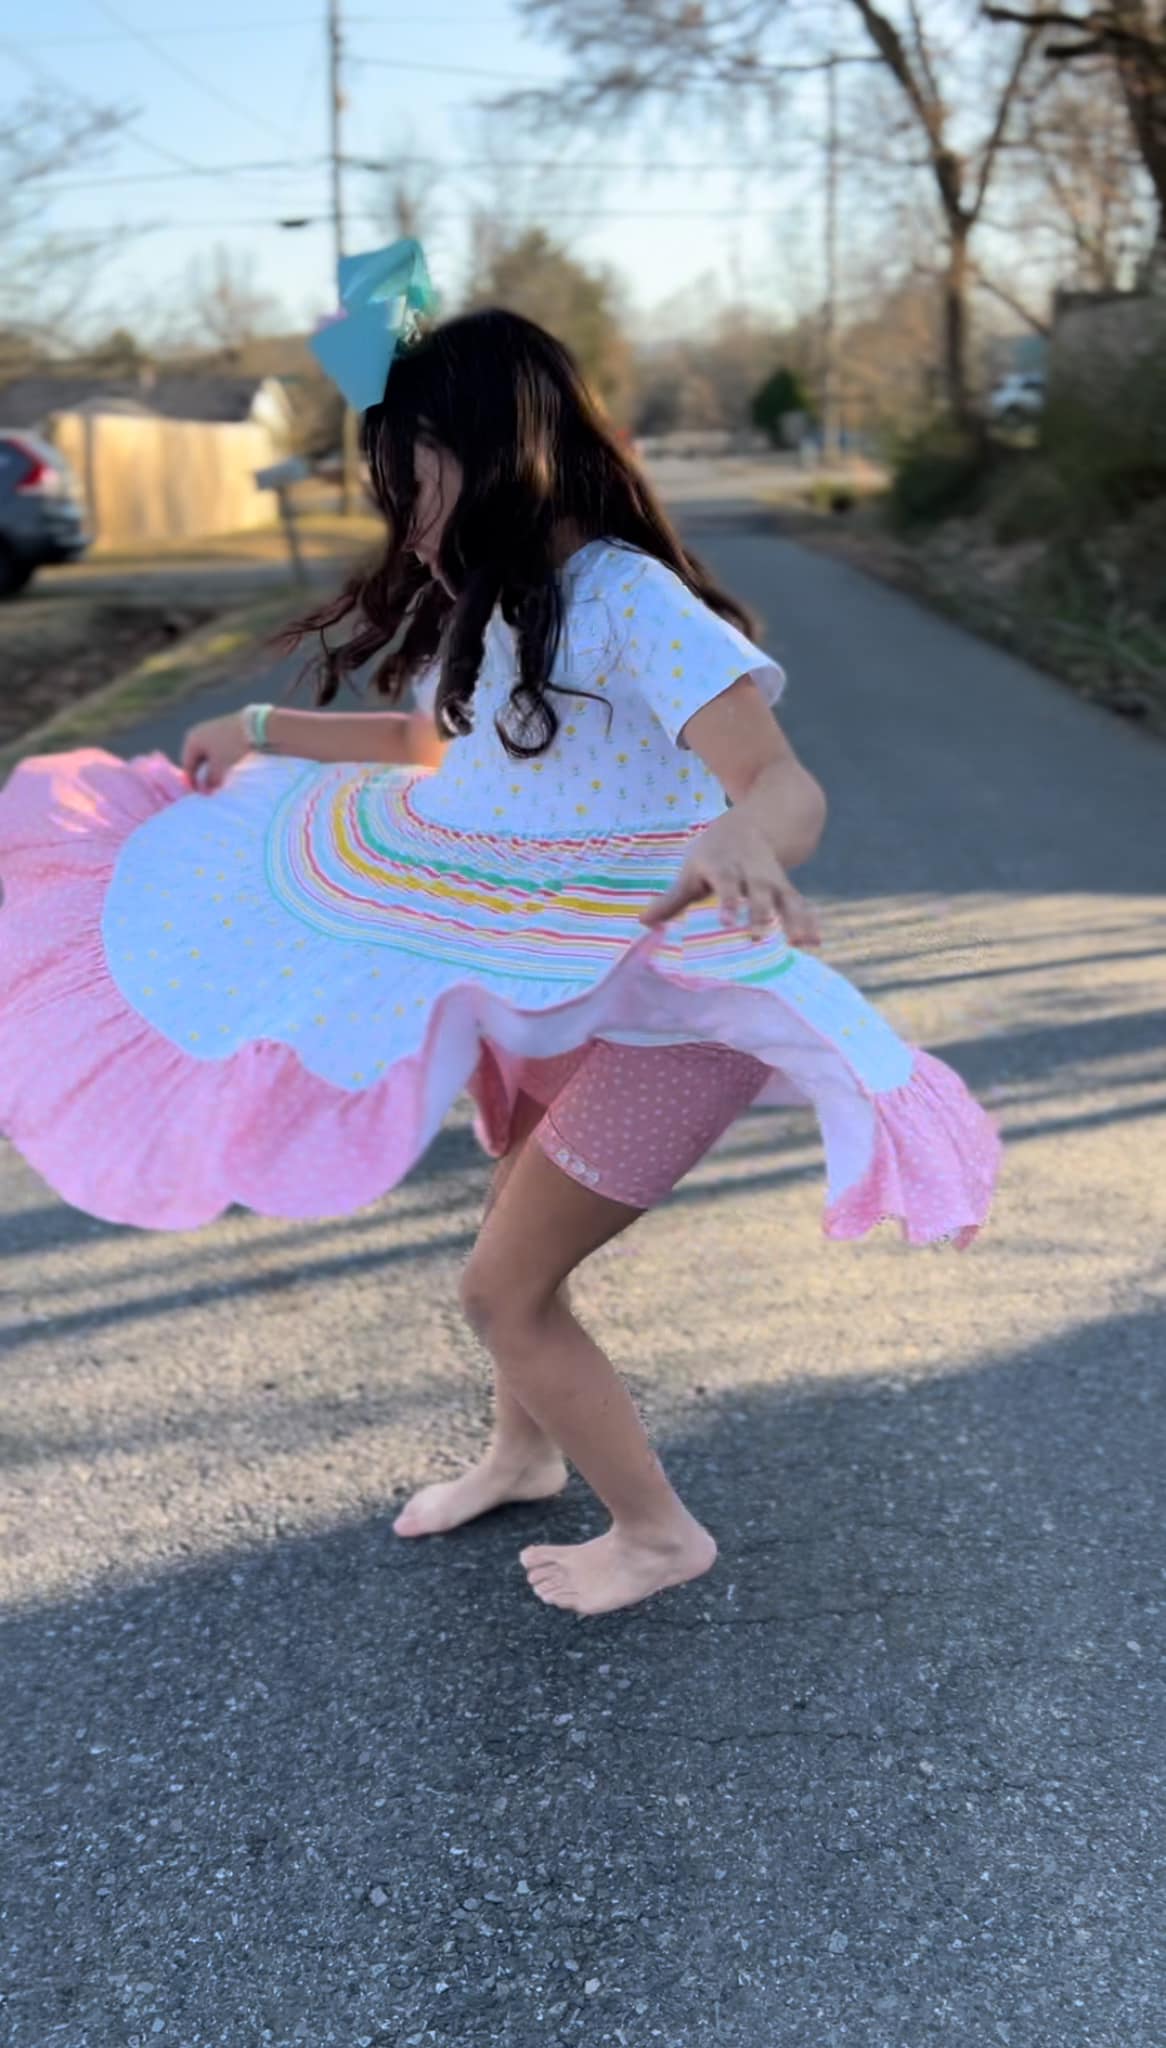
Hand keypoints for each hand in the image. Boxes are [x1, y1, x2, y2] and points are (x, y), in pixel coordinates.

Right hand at [181, 712, 250, 793]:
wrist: (253, 726)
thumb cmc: (231, 746)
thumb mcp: (219, 766)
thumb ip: (211, 780)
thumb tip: (208, 789)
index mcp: (191, 741)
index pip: (187, 765)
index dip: (193, 782)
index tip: (201, 794)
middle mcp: (197, 734)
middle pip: (196, 760)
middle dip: (203, 775)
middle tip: (211, 789)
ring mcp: (209, 730)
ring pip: (207, 755)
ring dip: (212, 769)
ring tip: (220, 780)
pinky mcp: (222, 730)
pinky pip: (216, 749)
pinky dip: (219, 760)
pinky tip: (227, 768)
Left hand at [640, 813, 821, 947]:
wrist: (759, 822)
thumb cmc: (716, 854)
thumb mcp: (692, 869)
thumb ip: (672, 900)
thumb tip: (643, 922)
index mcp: (725, 866)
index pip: (726, 884)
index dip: (727, 902)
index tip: (726, 922)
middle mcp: (752, 872)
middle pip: (759, 892)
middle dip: (760, 914)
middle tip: (758, 937)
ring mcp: (774, 880)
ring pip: (785, 899)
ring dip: (793, 920)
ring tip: (799, 943)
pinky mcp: (788, 889)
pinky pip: (801, 905)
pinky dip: (809, 922)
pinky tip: (816, 943)